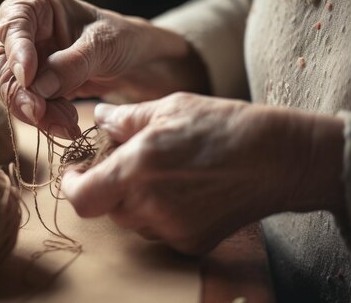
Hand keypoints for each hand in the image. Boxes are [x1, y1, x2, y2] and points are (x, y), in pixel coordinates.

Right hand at [0, 0, 205, 138]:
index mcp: (40, 7)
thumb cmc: (125, 39)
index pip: (13, 22)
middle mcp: (28, 33)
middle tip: (37, 113)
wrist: (144, 64)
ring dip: (33, 111)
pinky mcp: (38, 88)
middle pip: (0, 62)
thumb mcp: (104, 45)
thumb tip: (37, 86)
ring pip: (11, 89)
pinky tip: (66, 126)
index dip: (15, 50)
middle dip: (17, 91)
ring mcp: (30, 62)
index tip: (27, 77)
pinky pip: (29, 106)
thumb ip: (73, 63)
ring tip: (65, 124)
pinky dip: (45, 120)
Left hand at [62, 92, 345, 253]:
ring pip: (131, 220)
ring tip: (162, 172)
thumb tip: (99, 117)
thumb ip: (125, 118)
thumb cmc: (224, 125)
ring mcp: (172, 229)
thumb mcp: (170, 107)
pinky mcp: (191, 243)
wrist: (277, 158)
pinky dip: (160, 212)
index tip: (78, 172)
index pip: (82, 198)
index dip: (73, 185)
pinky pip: (158, 230)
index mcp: (139, 168)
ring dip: (134, 198)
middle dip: (109, 185)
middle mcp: (150, 205)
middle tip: (129, 161)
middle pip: (107, 207)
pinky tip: (184, 189)